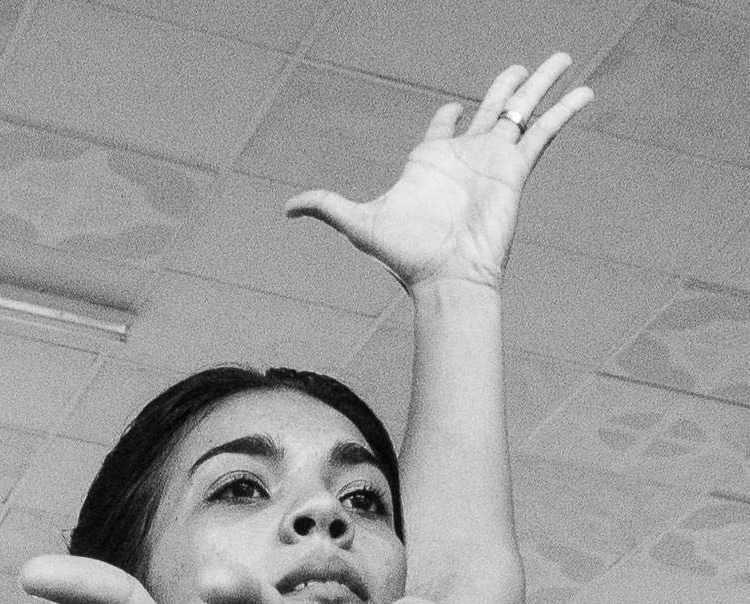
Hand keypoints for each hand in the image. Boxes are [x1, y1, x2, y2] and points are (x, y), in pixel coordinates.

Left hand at [286, 53, 592, 290]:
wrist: (447, 276)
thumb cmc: (407, 255)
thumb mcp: (358, 223)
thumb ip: (326, 208)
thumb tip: (286, 210)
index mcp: (432, 162)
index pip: (443, 127)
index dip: (448, 115)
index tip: (452, 108)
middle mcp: (466, 158)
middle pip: (490, 108)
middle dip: (505, 86)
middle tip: (521, 67)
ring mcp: (493, 161)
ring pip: (522, 111)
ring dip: (541, 85)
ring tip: (561, 60)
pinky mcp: (516, 170)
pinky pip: (544, 133)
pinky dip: (564, 111)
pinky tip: (584, 93)